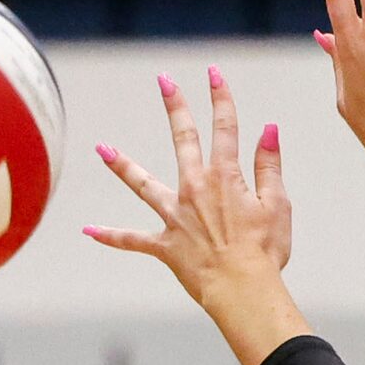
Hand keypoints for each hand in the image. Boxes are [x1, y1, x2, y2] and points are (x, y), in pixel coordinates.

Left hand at [85, 69, 309, 364]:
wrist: (243, 290)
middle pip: (183, 139)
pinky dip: (110, 236)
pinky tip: (88, 231)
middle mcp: (195, 189)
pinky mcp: (165, 245)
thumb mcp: (277, 204)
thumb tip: (268, 129)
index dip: (220, 97)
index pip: (225, 127)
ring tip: (101, 149)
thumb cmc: (265, 251)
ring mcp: (175, 216)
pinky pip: (132, 240)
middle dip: (175, 106)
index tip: (213, 74)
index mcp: (225, 177)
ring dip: (122, 165)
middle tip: (163, 80)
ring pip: (143, 185)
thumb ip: (268, 165)